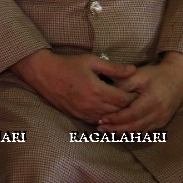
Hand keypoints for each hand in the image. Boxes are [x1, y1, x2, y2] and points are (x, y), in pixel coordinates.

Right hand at [12, 49, 137, 122]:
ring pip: (109, 119)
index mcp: (97, 90)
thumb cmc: (68, 64)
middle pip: (119, 112)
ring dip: (117, 115)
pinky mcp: (77, 116)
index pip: (124, 100)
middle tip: (135, 101)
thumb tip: (133, 70)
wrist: (43, 73)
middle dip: (128, 107)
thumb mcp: (91, 61)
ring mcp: (84, 112)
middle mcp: (92, 104)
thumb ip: (113, 67)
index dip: (134, 97)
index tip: (138, 92)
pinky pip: (97, 121)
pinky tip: (108, 113)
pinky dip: (105, 118)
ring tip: (124, 108)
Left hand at [97, 54, 182, 132]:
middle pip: (135, 126)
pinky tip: (121, 131)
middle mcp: (159, 113)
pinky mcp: (162, 122)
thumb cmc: (156, 75)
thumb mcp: (138, 75)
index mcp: (153, 100)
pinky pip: (146, 131)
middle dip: (116, 129)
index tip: (102, 119)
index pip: (132, 114)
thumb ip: (123, 85)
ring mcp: (162, 119)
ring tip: (107, 131)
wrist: (178, 78)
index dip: (116, 118)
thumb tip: (105, 94)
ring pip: (140, 131)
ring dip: (123, 133)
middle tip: (100, 128)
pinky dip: (132, 133)